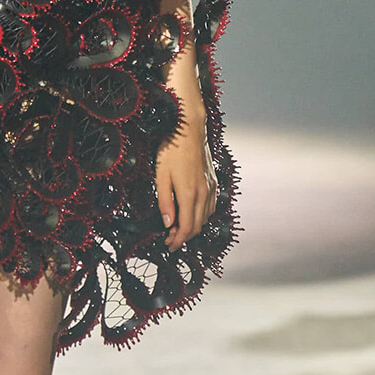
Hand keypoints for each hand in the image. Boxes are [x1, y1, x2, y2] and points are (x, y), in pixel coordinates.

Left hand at [155, 108, 217, 250]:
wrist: (190, 129)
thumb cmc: (172, 150)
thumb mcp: (161, 176)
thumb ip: (164, 202)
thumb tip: (168, 223)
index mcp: (189, 194)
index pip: (186, 228)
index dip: (177, 240)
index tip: (168, 245)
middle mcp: (203, 194)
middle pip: (197, 226)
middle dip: (183, 238)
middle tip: (170, 241)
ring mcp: (211, 188)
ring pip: (205, 218)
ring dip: (192, 228)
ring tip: (178, 230)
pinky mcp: (213, 182)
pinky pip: (211, 207)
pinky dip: (202, 217)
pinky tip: (192, 214)